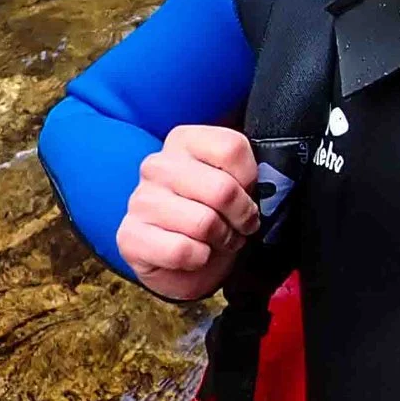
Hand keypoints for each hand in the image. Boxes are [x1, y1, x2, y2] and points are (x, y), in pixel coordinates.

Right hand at [115, 124, 257, 300]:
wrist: (188, 259)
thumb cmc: (217, 214)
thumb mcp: (240, 185)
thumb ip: (253, 174)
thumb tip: (270, 183)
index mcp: (184, 141)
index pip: (231, 147)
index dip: (250, 178)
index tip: (249, 191)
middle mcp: (157, 165)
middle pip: (222, 189)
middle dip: (241, 216)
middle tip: (240, 225)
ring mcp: (139, 200)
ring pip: (204, 223)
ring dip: (222, 240)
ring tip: (219, 239)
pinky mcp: (129, 237)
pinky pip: (182, 251)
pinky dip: (199, 259)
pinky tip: (194, 254)